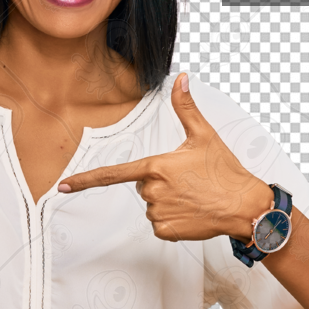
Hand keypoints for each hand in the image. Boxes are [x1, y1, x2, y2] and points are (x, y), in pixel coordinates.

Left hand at [57, 73, 273, 242]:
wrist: (245, 206)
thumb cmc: (225, 171)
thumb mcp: (205, 136)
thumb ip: (186, 107)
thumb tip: (181, 78)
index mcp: (156, 166)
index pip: (113, 174)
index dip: (85, 180)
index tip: (62, 187)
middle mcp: (152, 190)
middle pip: (144, 186)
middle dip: (162, 183)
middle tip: (190, 182)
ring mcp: (158, 212)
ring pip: (152, 205)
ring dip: (169, 202)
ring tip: (195, 197)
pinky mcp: (165, 230)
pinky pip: (160, 224)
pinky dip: (174, 219)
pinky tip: (193, 213)